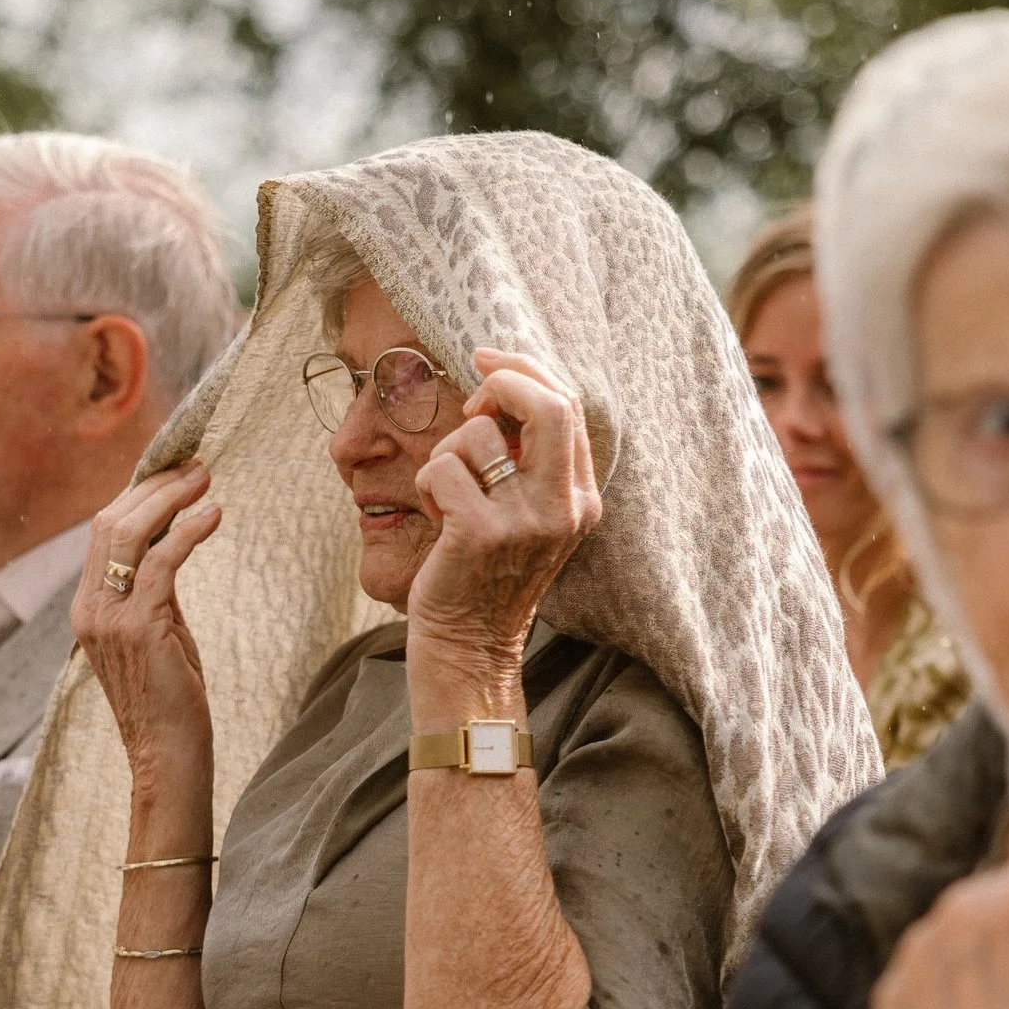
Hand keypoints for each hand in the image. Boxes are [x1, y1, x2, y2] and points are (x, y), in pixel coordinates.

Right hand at [73, 461, 222, 787]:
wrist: (166, 755)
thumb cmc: (169, 699)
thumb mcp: (156, 633)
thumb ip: (154, 592)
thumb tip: (173, 543)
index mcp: (88, 607)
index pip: (103, 533)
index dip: (137, 496)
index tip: (174, 475)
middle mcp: (90, 607)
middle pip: (110, 522)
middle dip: (153, 487)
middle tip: (194, 467)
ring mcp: (109, 617)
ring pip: (129, 534)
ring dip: (170, 499)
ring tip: (204, 479)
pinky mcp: (139, 627)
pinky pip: (164, 562)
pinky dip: (190, 531)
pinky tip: (214, 516)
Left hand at [406, 349, 602, 672]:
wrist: (471, 649)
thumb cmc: (487, 575)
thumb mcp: (529, 517)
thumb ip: (531, 461)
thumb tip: (499, 385)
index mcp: (581, 498)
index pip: (568, 404)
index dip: (524, 369)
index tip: (485, 359)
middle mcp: (564, 508)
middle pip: (549, 404)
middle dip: (500, 384)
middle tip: (469, 406)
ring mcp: (526, 522)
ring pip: (479, 434)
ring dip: (448, 451)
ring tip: (448, 493)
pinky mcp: (481, 535)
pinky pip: (443, 467)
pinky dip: (427, 483)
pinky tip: (434, 515)